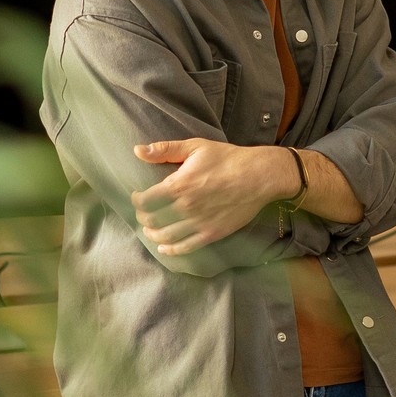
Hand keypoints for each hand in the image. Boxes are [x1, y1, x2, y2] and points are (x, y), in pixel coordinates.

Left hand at [131, 138, 298, 255]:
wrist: (259, 176)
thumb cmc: (228, 158)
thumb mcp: (195, 146)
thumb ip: (165, 149)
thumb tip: (137, 150)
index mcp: (179, 185)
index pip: (144, 201)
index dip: (136, 201)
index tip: (137, 197)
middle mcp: (186, 207)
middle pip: (152, 221)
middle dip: (143, 218)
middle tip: (144, 214)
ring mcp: (199, 223)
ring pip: (165, 237)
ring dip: (153, 235)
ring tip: (150, 230)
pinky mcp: (212, 233)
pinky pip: (185, 247)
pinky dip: (171, 250)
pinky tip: (165, 247)